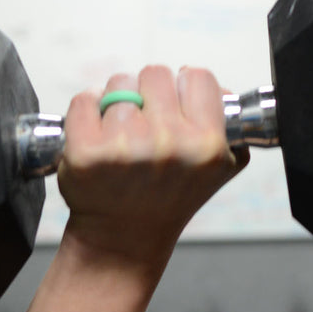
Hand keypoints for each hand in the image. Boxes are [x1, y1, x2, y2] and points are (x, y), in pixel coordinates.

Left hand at [57, 65, 248, 263]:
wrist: (124, 238)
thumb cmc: (170, 197)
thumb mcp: (218, 169)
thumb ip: (228, 127)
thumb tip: (219, 89)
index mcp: (206, 146)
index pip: (197, 76)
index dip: (185, 88)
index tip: (177, 107)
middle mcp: (168, 144)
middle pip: (155, 73)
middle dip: (149, 94)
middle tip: (147, 124)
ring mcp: (125, 147)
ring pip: (119, 84)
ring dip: (118, 102)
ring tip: (124, 135)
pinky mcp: (86, 152)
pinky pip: (84, 99)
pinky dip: (88, 111)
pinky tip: (98, 137)